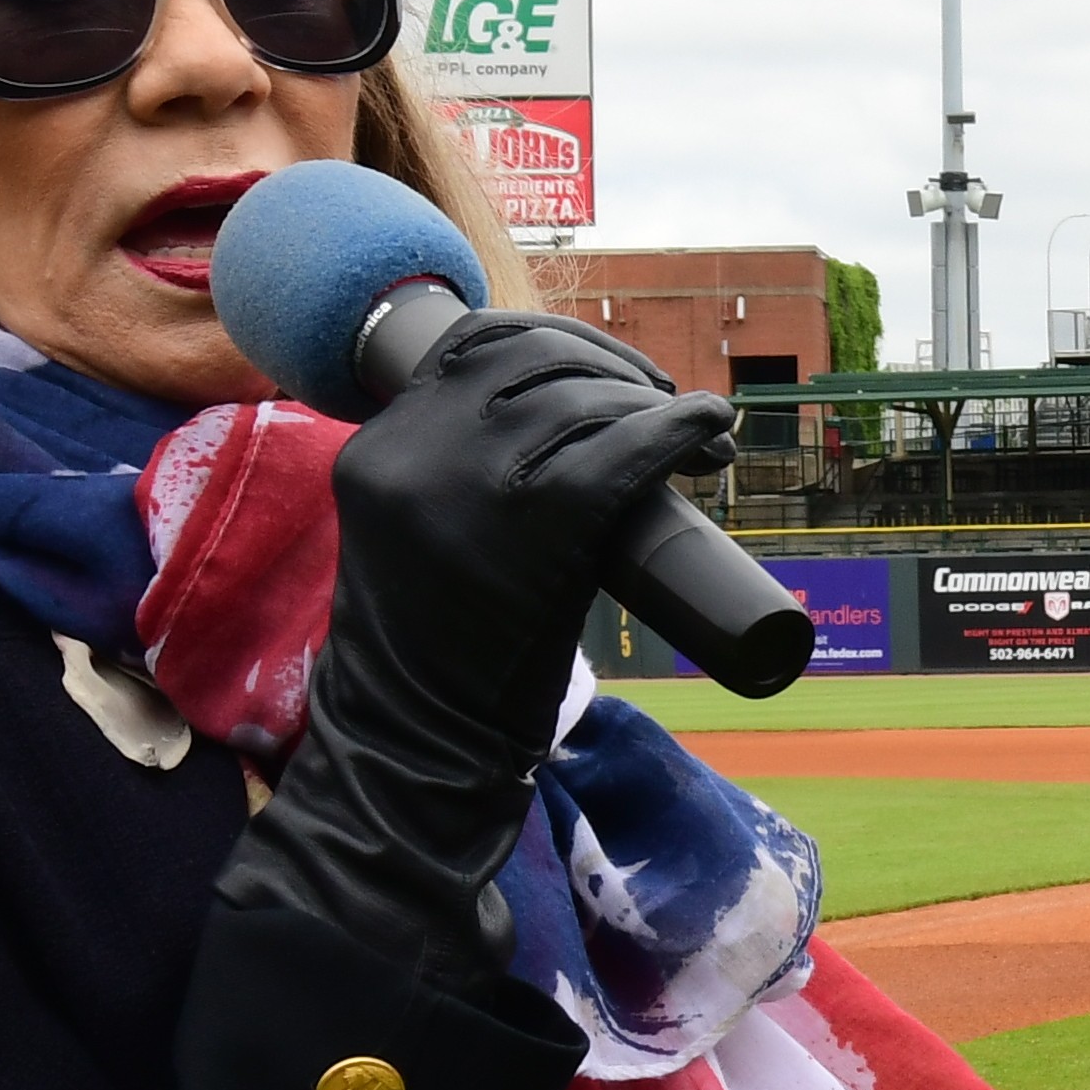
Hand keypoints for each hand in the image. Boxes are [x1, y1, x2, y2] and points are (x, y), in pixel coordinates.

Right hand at [223, 313, 733, 974]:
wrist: (416, 745)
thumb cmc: (439, 651)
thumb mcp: (418, 533)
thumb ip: (453, 470)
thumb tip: (568, 413)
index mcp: (379, 445)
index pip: (476, 344)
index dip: (563, 345)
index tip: (617, 376)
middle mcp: (412, 448)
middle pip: (537, 359)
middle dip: (616, 370)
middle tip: (670, 409)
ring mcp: (468, 482)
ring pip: (584, 401)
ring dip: (656, 407)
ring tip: (701, 444)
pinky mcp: (532, 522)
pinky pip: (622, 450)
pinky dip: (678, 431)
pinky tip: (709, 432)